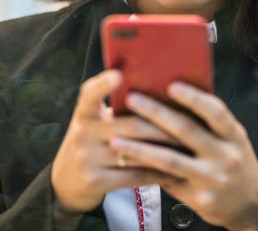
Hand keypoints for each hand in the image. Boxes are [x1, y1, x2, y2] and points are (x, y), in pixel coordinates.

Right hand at [51, 70, 181, 212]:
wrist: (67, 183)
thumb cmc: (94, 144)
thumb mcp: (95, 123)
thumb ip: (116, 110)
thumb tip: (160, 91)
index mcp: (84, 113)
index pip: (89, 93)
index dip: (104, 83)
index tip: (120, 74)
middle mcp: (82, 133)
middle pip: (130, 125)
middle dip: (163, 126)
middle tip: (190, 124)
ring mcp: (86, 158)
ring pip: (136, 152)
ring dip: (165, 151)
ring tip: (188, 148)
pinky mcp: (94, 181)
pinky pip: (135, 176)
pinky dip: (157, 173)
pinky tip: (174, 171)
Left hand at [108, 82, 257, 230]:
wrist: (249, 204)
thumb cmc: (234, 161)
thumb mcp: (233, 139)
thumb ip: (211, 123)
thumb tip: (172, 95)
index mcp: (235, 136)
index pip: (216, 112)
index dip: (194, 98)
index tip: (171, 85)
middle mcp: (225, 156)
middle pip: (187, 131)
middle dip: (156, 113)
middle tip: (132, 99)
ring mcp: (211, 178)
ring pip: (170, 160)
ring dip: (140, 148)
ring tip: (116, 139)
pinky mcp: (198, 197)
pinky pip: (165, 180)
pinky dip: (144, 169)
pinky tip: (126, 162)